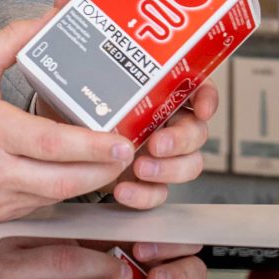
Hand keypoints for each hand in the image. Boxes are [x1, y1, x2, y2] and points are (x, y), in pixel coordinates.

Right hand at [0, 8, 134, 220]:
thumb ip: (14, 40)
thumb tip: (51, 16)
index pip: (49, 144)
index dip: (90, 147)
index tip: (120, 141)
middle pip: (62, 180)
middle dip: (103, 171)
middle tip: (128, 154)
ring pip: (54, 197)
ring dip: (88, 183)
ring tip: (111, 163)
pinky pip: (38, 205)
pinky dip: (61, 191)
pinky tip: (76, 174)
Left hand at [100, 79, 219, 210]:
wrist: (71, 155)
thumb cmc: (87, 117)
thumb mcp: (95, 96)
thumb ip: (106, 90)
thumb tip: (101, 84)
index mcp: (164, 98)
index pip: (197, 89)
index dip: (207, 98)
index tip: (202, 110)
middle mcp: (170, 126)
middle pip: (197, 131)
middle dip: (180, 140)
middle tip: (156, 145)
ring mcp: (165, 157)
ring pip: (190, 165)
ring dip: (168, 169)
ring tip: (140, 168)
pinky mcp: (151, 183)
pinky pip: (160, 192)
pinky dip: (144, 194)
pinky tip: (124, 190)